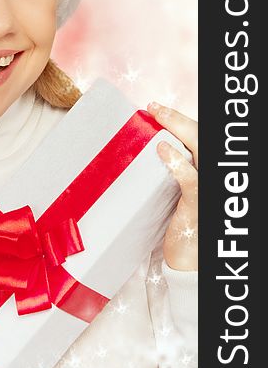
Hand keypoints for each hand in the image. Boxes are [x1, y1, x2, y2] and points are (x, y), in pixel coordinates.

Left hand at [147, 102, 197, 270]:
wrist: (188, 261)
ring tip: (156, 115)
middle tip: (155, 106)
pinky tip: (161, 148)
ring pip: (199, 149)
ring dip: (178, 128)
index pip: (201, 138)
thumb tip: (153, 146)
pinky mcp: (198, 205)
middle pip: (202, 138)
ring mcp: (210, 190)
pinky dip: (176, 160)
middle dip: (179, 118)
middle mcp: (214, 176)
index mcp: (208, 172)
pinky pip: (190, 178)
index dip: (182, 120)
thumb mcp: (180, 192)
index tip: (159, 108)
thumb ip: (176, 171)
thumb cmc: (182, 223)